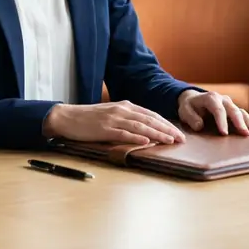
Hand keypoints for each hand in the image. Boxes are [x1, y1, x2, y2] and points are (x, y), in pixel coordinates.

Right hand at [42, 101, 187, 145]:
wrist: (67, 117)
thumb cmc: (89, 118)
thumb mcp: (111, 114)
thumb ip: (127, 119)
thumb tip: (145, 131)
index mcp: (125, 106)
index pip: (151, 114)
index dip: (166, 123)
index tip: (178, 132)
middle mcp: (122, 110)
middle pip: (149, 119)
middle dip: (167, 129)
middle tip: (181, 139)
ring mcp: (113, 119)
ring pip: (140, 127)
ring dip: (157, 134)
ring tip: (169, 141)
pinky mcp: (104, 129)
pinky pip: (123, 134)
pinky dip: (136, 138)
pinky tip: (146, 142)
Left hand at [177, 89, 248, 135]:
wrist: (193, 100)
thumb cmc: (189, 107)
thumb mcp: (185, 111)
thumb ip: (191, 118)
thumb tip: (200, 126)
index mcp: (210, 98)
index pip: (217, 109)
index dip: (221, 121)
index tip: (224, 133)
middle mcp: (222, 99)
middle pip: (233, 110)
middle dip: (239, 122)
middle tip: (244, 133)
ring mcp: (229, 103)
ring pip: (241, 111)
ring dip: (248, 122)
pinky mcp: (233, 109)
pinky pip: (243, 114)